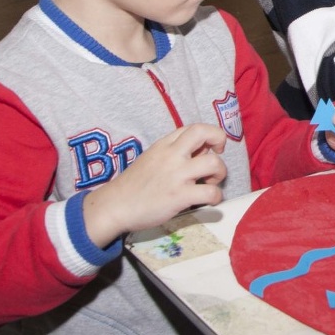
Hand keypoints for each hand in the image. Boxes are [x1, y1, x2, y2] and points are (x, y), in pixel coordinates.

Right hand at [82, 122, 227, 247]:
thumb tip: (202, 151)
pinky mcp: (179, 196)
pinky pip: (210, 193)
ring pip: (214, 163)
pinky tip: (209, 200)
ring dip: (220, 173)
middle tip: (217, 156)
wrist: (114, 207)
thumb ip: (174, 152)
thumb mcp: (152, 158)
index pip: (194, 127)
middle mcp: (171, 155)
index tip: (209, 148)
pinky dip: (216, 197)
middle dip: (219, 140)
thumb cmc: (134, 184)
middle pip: (204, 132)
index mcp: (164, 145)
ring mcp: (176, 175)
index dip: (209, 135)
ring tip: (211, 182)